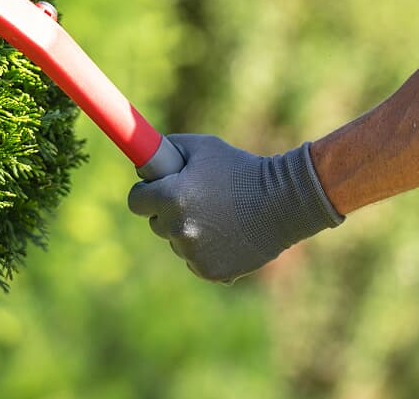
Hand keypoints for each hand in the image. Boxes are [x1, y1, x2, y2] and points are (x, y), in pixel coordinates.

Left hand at [128, 135, 343, 282]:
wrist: (282, 202)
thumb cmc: (240, 169)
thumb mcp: (203, 147)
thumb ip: (169, 148)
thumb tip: (146, 159)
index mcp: (170, 197)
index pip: (136, 201)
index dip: (145, 193)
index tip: (154, 189)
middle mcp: (177, 228)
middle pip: (156, 223)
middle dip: (167, 211)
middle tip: (192, 200)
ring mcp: (193, 253)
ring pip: (177, 242)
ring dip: (187, 231)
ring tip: (217, 216)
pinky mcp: (210, 271)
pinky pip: (195, 260)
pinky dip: (205, 251)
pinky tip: (226, 235)